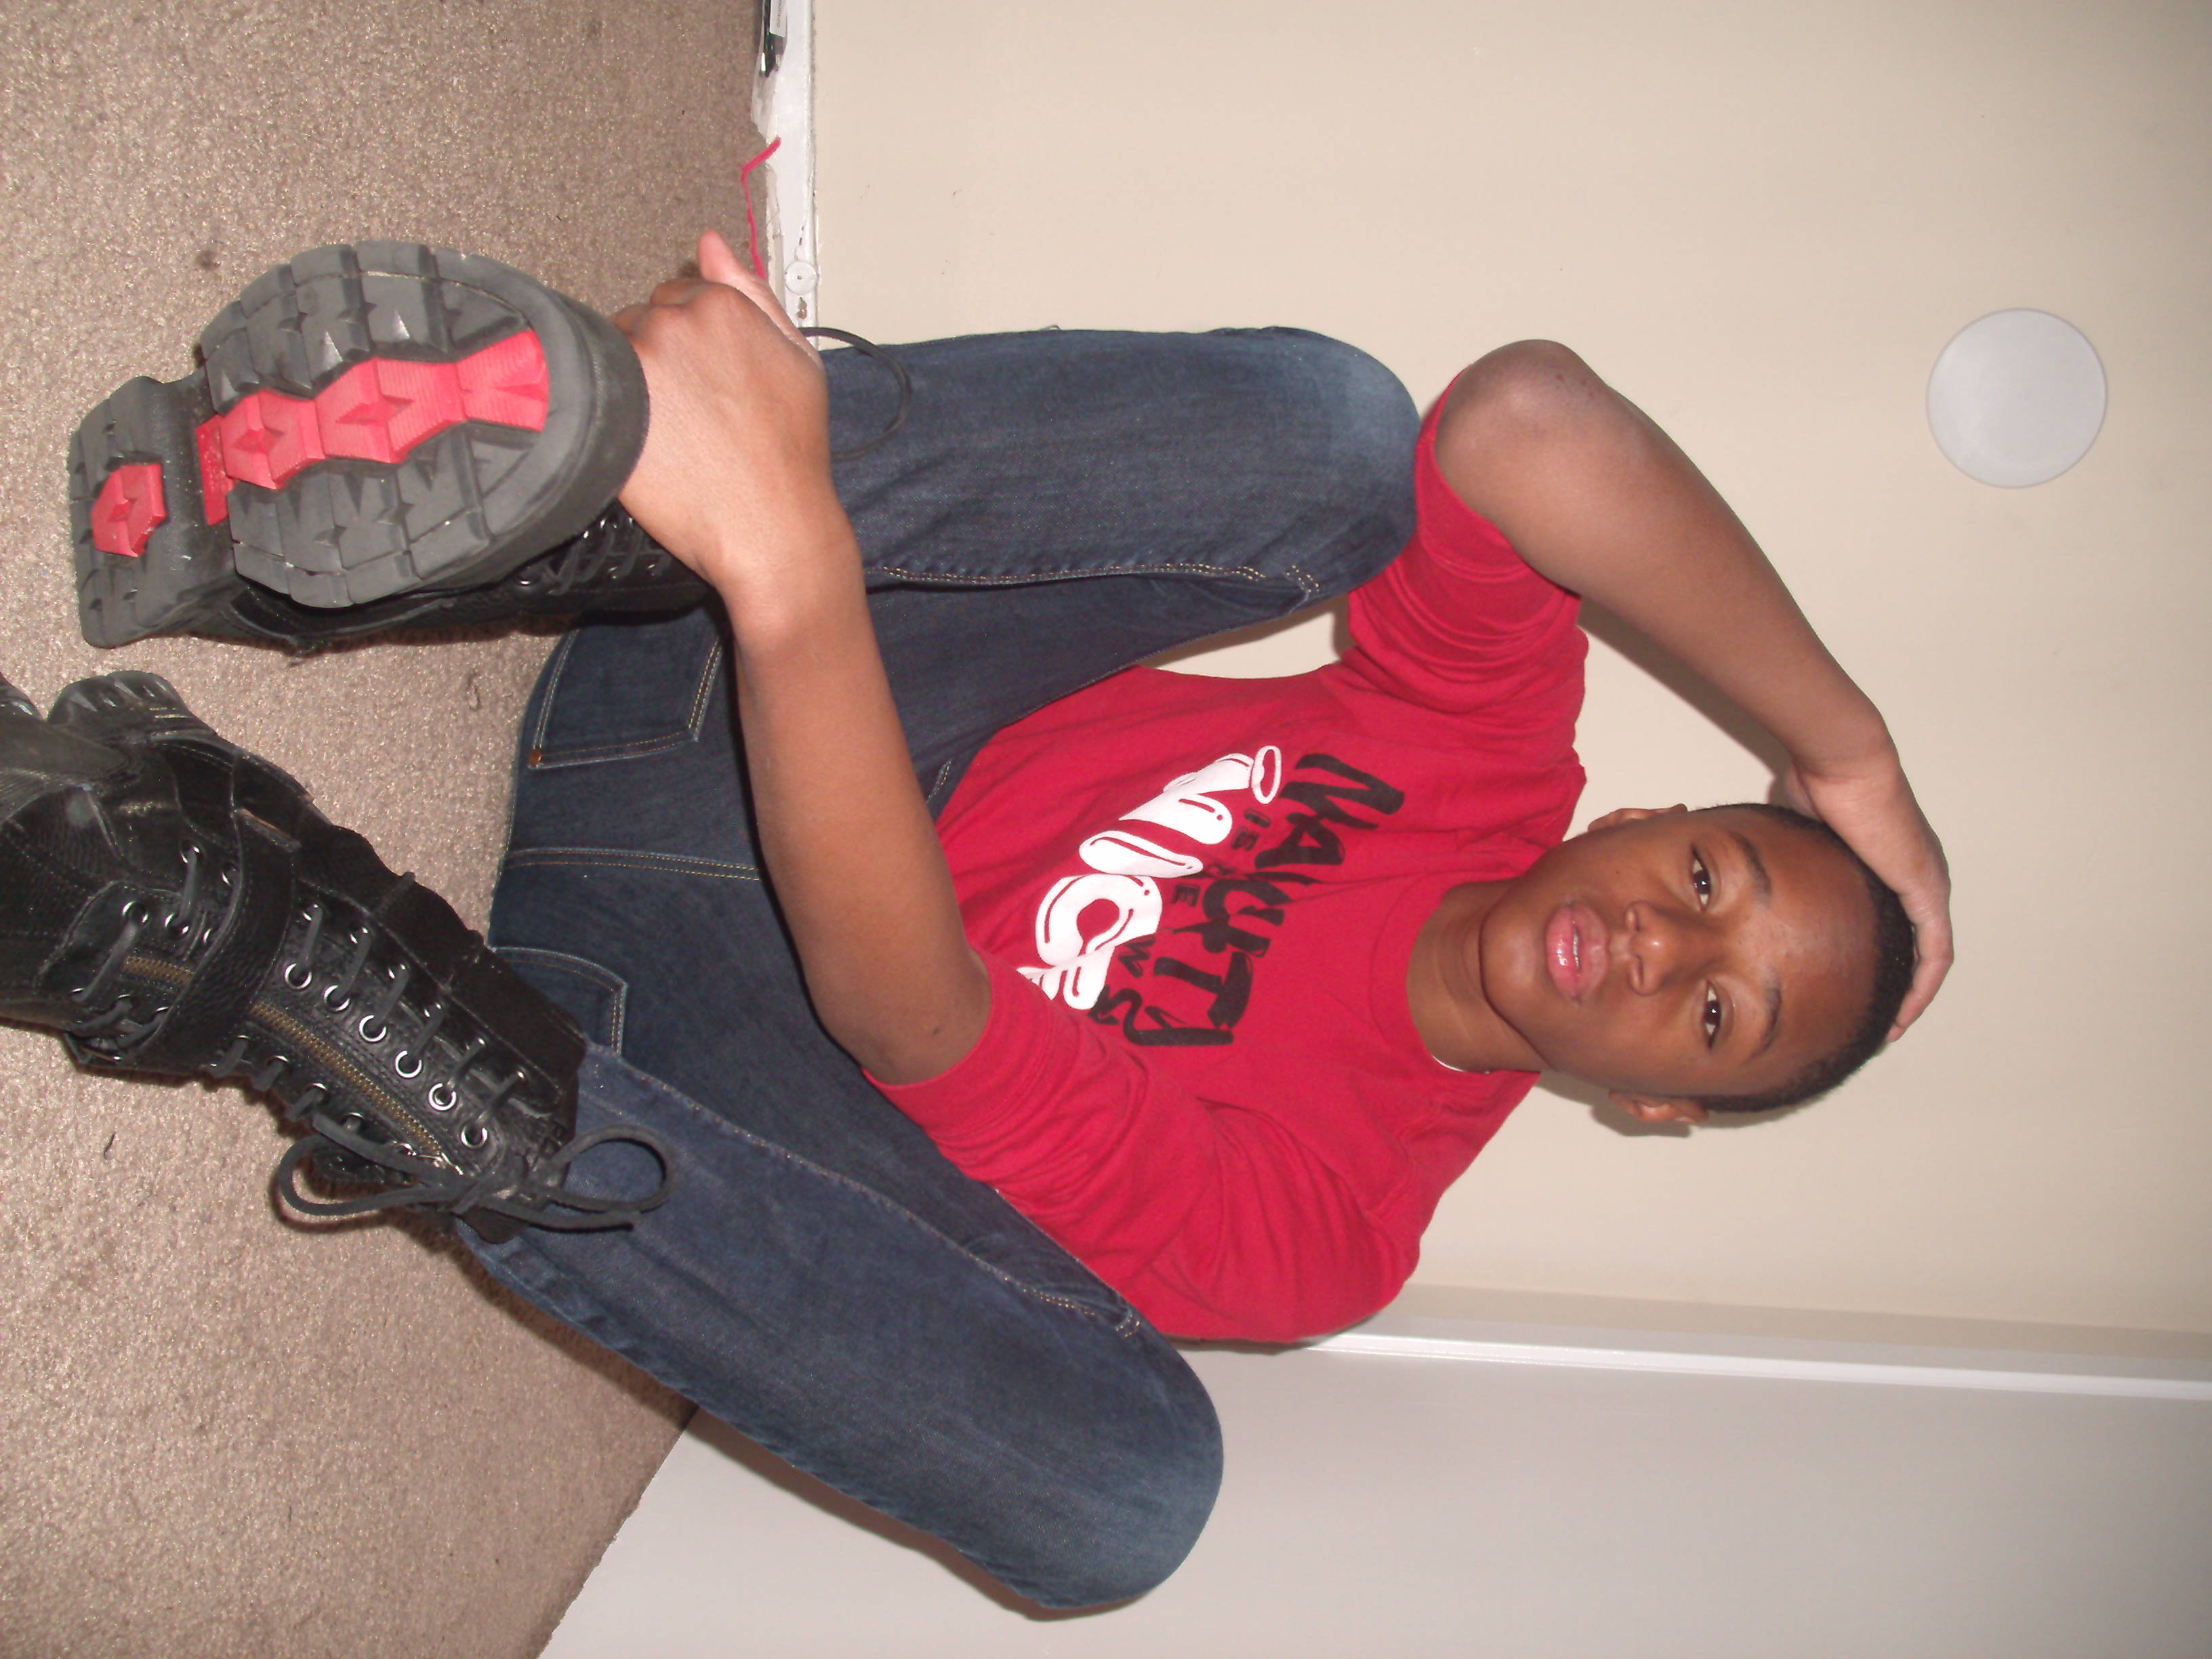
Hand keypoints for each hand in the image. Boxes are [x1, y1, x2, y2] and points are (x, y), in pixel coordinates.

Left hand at [609, 230, 845, 605]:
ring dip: (631, 382)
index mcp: (722, 303)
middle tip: (690, 412)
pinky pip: (591, 389)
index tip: (704, 380)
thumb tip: (709, 243)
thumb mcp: (797, 359)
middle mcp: (674, 321)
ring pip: (613, 352)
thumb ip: (752, 292)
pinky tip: (644, 441)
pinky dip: (608, 410)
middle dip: (659, 357)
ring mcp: (636, 361)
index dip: (691, 342)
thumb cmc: (791, 451)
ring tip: (669, 430)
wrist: (771, 525)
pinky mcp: (607, 404)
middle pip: (642, 320)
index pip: (679, 296)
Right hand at [1782, 753, 1951, 1037]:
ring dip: (1913, 996)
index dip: (1879, 959)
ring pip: (1930, 956)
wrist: (1841, 762)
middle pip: (1917, 946)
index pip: (1896, 924)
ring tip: (1889, 1029)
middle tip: (1874, 1022)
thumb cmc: (1818, 782)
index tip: (1855, 988)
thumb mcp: (1800, 834)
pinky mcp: (1927, 892)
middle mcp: (1920, 876)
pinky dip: (1924, 988)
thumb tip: (1758, 872)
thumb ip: (1794, 859)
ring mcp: (1929, 883)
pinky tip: (1904, 1016)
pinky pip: (1935, 953)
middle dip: (1898, 987)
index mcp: (1891, 864)